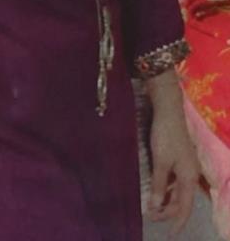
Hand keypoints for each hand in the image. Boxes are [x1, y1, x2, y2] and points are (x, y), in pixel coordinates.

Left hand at [146, 70, 199, 236]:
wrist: (168, 112)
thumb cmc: (165, 137)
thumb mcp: (161, 162)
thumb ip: (158, 184)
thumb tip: (156, 207)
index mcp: (189, 178)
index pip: (185, 207)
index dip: (177, 221)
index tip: (170, 234)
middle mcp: (190, 175)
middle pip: (181, 200)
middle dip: (168, 212)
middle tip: (152, 218)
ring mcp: (185, 167)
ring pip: (177, 190)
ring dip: (166, 200)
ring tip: (152, 208)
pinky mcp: (178, 159)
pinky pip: (173, 181)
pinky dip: (165, 188)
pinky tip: (156, 191)